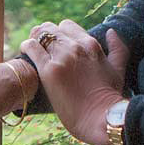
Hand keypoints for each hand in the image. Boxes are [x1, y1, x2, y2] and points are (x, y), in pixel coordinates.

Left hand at [22, 20, 126, 144]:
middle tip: (40, 46)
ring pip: (40, 34)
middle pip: (52, 28)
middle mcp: (76, 47)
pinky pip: (32, 47)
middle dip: (45, 35)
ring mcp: (62, 57)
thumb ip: (117, 48)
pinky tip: (25, 53)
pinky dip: (26, 47)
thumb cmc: (111, 98)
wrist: (101, 118)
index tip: (55, 43)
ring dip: (34, 38)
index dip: (60, 34)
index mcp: (91, 45)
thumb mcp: (118, 69)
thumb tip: (111, 32)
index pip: (67, 26)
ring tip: (31, 48)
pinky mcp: (49, 70)